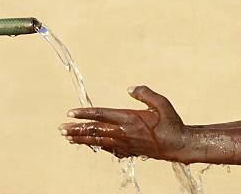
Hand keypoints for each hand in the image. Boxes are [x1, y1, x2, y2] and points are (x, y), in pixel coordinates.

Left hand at [59, 85, 186, 160]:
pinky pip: (108, 148)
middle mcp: (125, 132)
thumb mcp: (161, 102)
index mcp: (130, 118)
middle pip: (95, 130)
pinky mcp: (129, 151)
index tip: (71, 112)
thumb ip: (144, 93)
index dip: (85, 114)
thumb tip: (130, 88)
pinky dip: (97, 145)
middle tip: (61, 129)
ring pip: (99, 141)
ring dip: (82, 139)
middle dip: (76, 129)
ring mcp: (125, 144)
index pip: (102, 115)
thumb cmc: (171, 122)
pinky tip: (90, 144)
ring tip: (68, 138)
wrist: (179, 145)